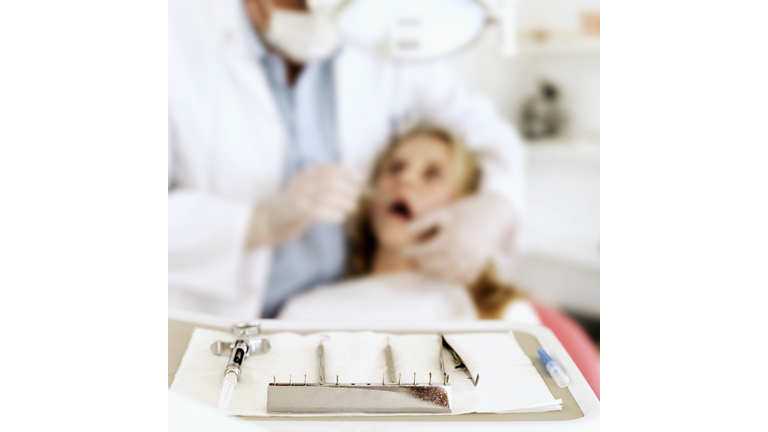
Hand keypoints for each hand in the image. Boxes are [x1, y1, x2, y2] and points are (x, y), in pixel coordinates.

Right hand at [246, 165, 361, 247]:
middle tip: (356, 197)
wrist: (269, 222)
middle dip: (348, 188)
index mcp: (305, 177)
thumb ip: (324, 186)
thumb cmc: (294, 208)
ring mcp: (298, 198)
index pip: (329, 169)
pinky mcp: (296, 214)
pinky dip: (333, 213)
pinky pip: (318, 211)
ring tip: (352, 207)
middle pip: (329, 181)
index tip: (360, 179)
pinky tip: (341, 217)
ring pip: (325, 196)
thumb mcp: (307, 192)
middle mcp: (301, 184)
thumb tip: (354, 185)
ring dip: (343, 201)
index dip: (347, 173)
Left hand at [403, 192, 515, 284]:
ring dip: (434, 272)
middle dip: (421, 263)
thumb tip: (407, 230)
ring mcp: (473, 261)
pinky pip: (463, 279)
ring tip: (426, 264)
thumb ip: (425, 221)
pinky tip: (444, 270)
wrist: (496, 212)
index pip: (425, 252)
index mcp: (452, 237)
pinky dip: (452, 278)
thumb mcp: (445, 211)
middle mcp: (463, 252)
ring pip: (447, 275)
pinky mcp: (480, 265)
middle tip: (414, 258)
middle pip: (434, 266)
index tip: (404, 250)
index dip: (412, 252)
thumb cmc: (467, 209)